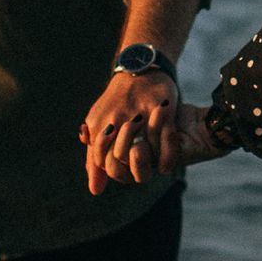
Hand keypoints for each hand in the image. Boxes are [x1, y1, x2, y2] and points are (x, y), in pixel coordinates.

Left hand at [81, 70, 178, 196]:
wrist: (139, 69)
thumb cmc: (117, 104)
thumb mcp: (100, 125)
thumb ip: (95, 159)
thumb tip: (95, 191)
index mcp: (99, 124)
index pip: (101, 161)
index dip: (114, 170)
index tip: (125, 169)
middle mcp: (116, 119)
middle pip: (120, 158)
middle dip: (131, 168)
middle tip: (140, 169)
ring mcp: (139, 114)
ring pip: (141, 151)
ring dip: (148, 164)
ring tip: (153, 167)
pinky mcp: (161, 109)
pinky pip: (164, 140)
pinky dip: (166, 158)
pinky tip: (165, 166)